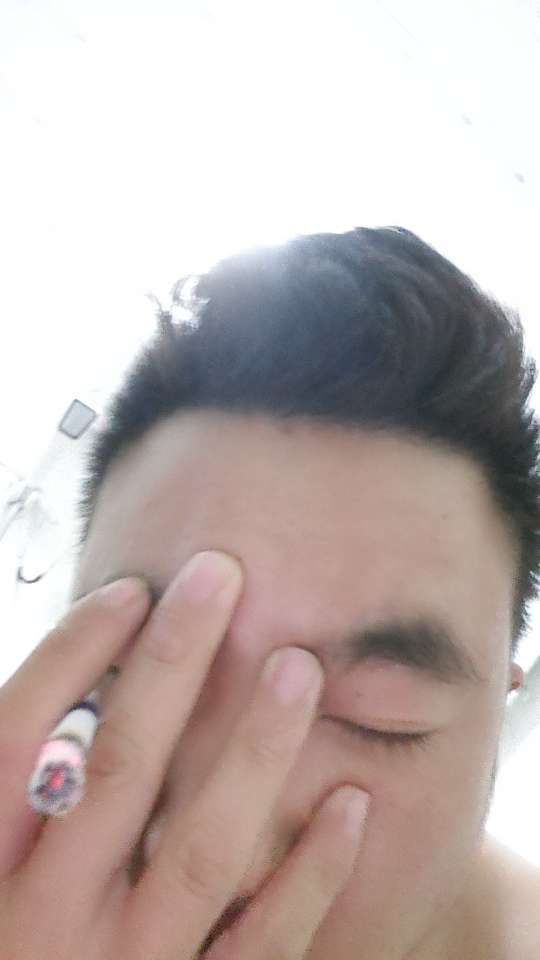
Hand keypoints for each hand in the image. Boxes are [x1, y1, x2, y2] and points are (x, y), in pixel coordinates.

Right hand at [0, 550, 369, 958]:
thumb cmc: (10, 937)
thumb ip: (15, 792)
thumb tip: (70, 699)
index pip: (16, 741)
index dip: (72, 655)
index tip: (129, 590)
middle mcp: (42, 925)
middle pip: (115, 771)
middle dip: (169, 664)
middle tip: (219, 577)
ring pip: (197, 851)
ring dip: (252, 753)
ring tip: (298, 668)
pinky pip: (257, 947)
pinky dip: (308, 878)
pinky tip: (348, 804)